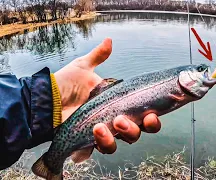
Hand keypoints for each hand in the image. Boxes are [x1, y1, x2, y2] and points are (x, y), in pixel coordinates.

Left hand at [53, 38, 160, 153]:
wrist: (46, 100)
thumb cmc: (66, 83)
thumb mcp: (83, 68)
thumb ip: (98, 56)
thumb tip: (109, 40)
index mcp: (119, 104)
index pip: (144, 115)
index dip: (152, 118)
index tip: (151, 114)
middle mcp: (116, 120)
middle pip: (137, 132)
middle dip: (135, 129)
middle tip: (121, 119)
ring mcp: (105, 132)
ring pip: (122, 142)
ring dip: (118, 136)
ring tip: (100, 126)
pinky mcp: (91, 142)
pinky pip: (104, 149)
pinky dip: (103, 143)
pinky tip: (95, 132)